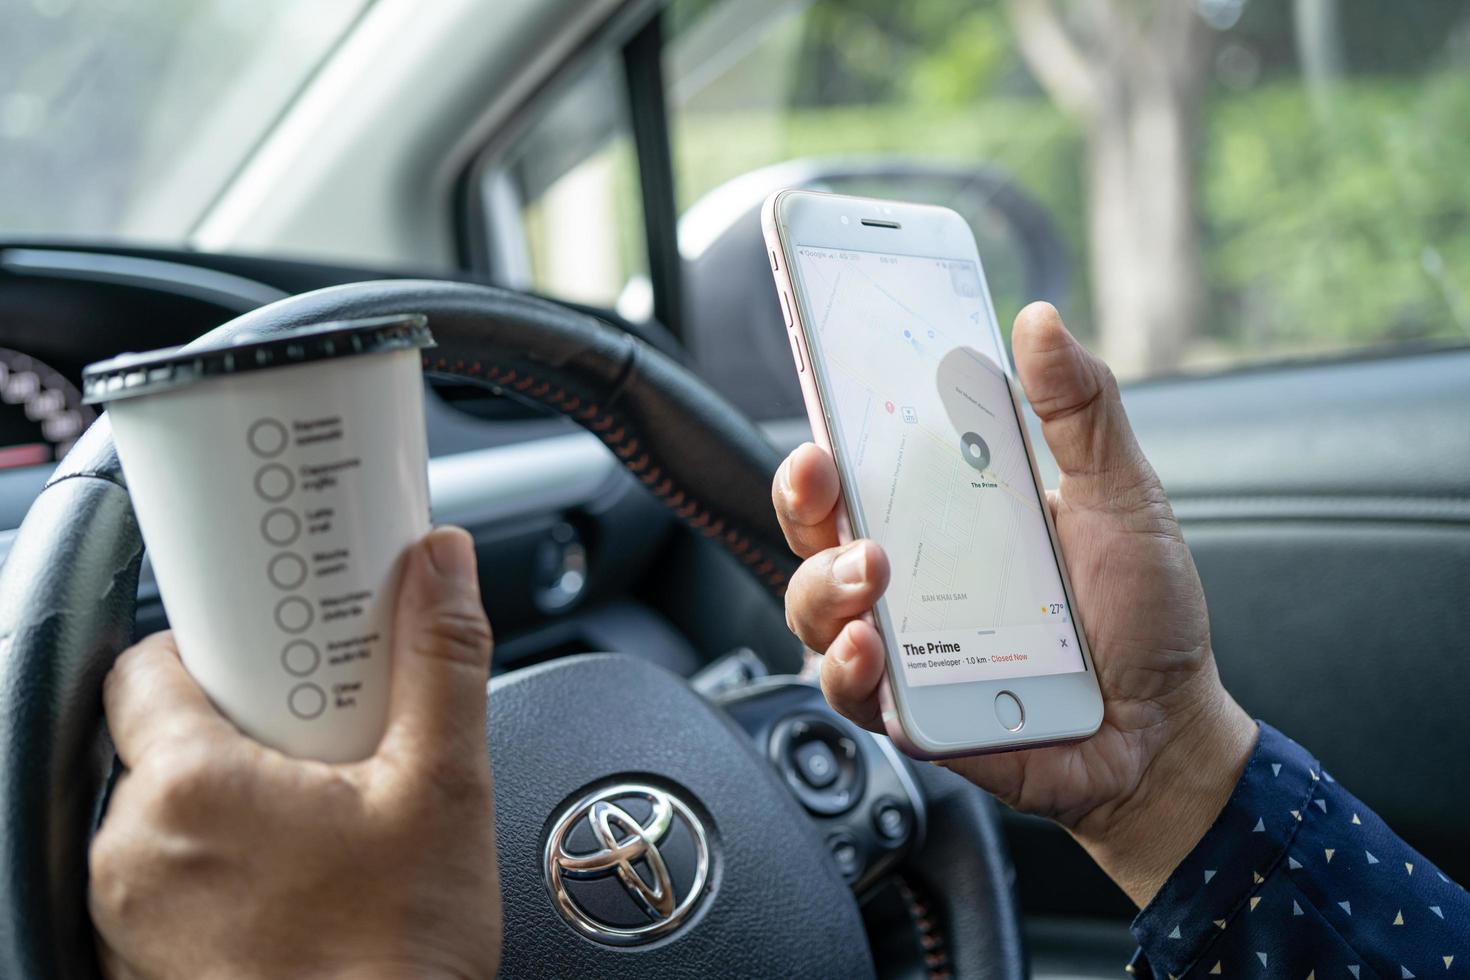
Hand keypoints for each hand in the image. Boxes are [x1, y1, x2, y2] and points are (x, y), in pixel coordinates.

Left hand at [89, 527, 500, 979]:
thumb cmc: (395, 961)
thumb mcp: (442, 790)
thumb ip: (441, 660)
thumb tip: (441, 563)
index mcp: (189, 789)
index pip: (148, 662)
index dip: (213, 645)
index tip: (272, 653)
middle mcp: (133, 852)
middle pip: (159, 734)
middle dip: (236, 721)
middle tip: (319, 735)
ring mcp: (126, 918)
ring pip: (162, 810)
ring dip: (226, 794)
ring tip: (317, 811)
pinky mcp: (138, 965)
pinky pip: (165, 878)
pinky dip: (216, 861)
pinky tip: (295, 876)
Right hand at [773, 302, 1256, 905]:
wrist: (1170, 726)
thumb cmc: (1143, 612)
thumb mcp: (1123, 495)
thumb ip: (1081, 409)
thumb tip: (1039, 321)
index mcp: (946, 518)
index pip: (859, 469)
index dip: (825, 435)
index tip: (821, 404)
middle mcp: (910, 581)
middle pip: (813, 533)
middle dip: (801, 501)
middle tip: (823, 480)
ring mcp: (907, 650)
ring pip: (814, 613)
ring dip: (824, 586)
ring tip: (869, 573)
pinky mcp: (914, 716)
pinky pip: (854, 695)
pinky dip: (852, 672)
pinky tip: (875, 653)